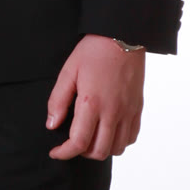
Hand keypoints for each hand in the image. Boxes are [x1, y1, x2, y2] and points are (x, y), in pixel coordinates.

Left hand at [46, 36, 144, 160]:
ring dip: (101, 149)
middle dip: (81, 153)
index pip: (79, 142)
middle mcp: (112, 111)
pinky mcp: (137, 108)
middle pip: (99, 151)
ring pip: (117, 148)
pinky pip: (131, 137)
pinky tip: (108, 131)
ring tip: (90, 138)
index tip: (56, 152)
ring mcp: (128, 111)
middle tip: (72, 142)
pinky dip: (119, 142)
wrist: (123, 36)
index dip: (64, 153)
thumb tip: (52, 124)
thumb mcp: (68, 72)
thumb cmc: (94, 51)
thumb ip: (58, 100)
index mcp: (92, 103)